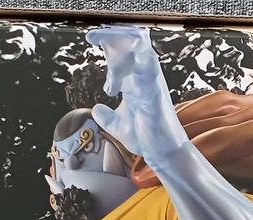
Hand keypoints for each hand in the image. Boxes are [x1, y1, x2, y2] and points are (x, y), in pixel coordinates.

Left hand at [86, 26, 187, 162]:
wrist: (162, 153)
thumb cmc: (145, 137)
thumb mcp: (118, 126)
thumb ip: (106, 116)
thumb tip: (96, 109)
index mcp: (134, 79)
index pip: (123, 50)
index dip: (108, 40)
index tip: (90, 38)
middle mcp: (144, 76)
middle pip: (133, 41)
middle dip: (113, 33)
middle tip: (92, 36)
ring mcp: (151, 83)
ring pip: (141, 50)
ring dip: (121, 43)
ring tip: (101, 41)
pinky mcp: (155, 95)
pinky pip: (148, 72)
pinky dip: (136, 62)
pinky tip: (121, 62)